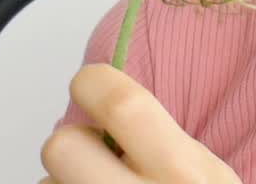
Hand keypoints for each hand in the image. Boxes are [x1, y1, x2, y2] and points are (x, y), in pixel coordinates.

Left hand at [39, 63, 241, 183]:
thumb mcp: (208, 172)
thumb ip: (164, 138)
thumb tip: (108, 100)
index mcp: (179, 172)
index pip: (120, 104)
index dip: (93, 83)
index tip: (91, 82)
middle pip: (61, 147)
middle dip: (71, 144)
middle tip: (95, 152)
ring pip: (47, 182)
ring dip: (66, 181)